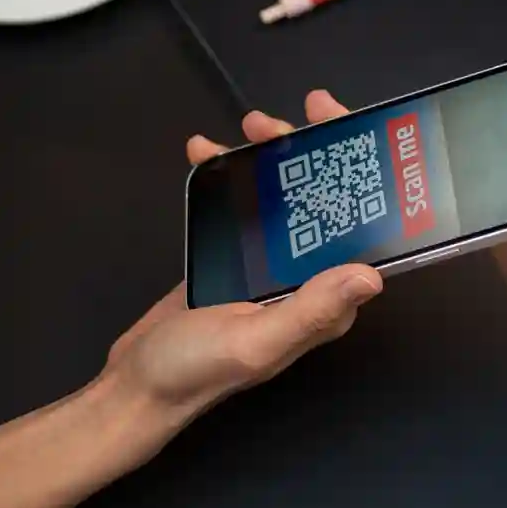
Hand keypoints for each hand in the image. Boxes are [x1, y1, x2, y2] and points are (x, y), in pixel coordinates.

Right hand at [101, 90, 382, 423]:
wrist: (133, 386)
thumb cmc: (196, 371)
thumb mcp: (256, 342)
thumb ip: (312, 309)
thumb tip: (372, 275)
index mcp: (328, 300)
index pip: (361, 228)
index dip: (362, 175)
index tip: (345, 129)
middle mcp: (310, 280)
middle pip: (326, 201)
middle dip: (311, 152)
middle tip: (278, 121)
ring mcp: (272, 266)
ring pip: (286, 197)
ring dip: (271, 157)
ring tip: (246, 128)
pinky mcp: (236, 259)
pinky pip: (245, 206)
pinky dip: (229, 175)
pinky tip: (205, 151)